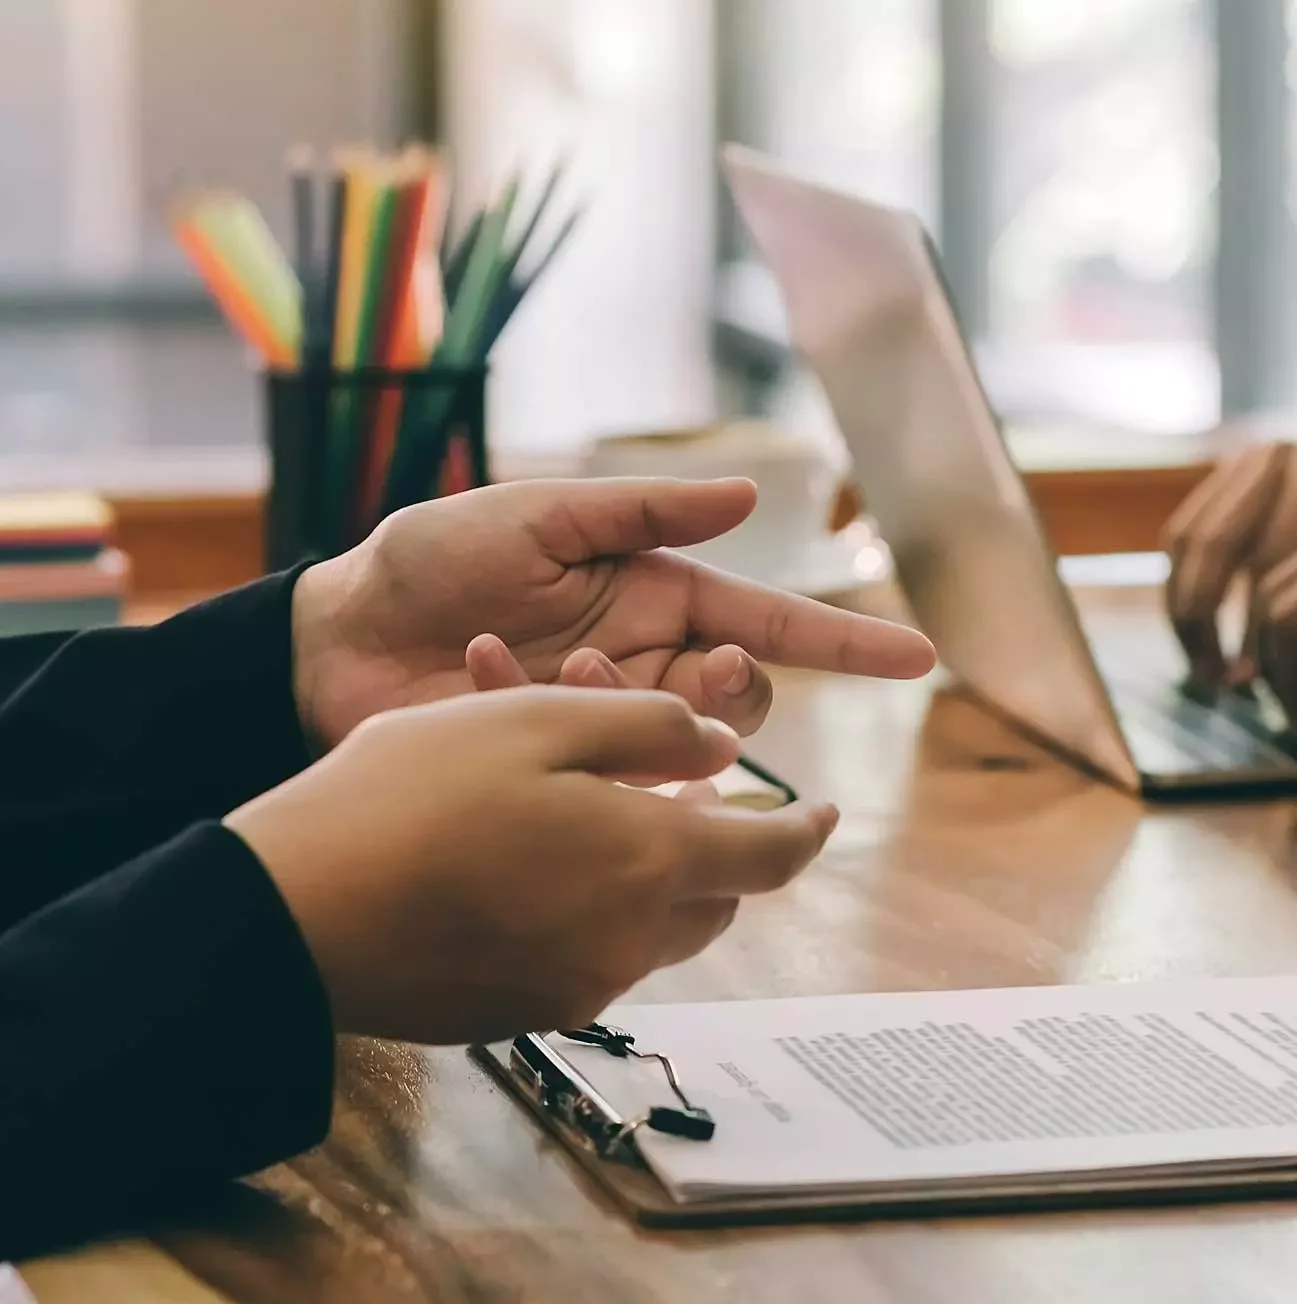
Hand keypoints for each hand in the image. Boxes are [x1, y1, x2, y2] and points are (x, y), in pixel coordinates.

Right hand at [226, 685, 839, 1043]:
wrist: (290, 913)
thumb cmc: (409, 797)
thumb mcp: (536, 719)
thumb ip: (649, 727)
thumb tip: (725, 749)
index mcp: (652, 862)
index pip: (772, 855)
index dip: (806, 830)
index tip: (827, 811)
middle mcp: (631, 941)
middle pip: (717, 900)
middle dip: (716, 847)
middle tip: (676, 795)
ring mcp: (576, 989)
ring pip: (653, 932)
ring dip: (647, 879)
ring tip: (586, 818)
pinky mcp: (521, 1016)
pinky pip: (589, 961)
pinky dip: (587, 913)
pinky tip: (524, 868)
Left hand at [290, 477, 936, 746]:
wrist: (333, 641)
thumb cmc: (431, 562)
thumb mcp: (536, 515)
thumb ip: (642, 510)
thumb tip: (750, 495)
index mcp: (658, 596)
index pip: (777, 624)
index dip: (849, 643)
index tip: (918, 657)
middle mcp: (648, 662)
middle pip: (745, 697)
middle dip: (728, 687)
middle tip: (687, 671)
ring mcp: (610, 721)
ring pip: (690, 744)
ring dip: (642, 709)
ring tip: (565, 668)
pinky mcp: (565, 770)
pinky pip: (605, 769)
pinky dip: (547, 717)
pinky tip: (487, 676)